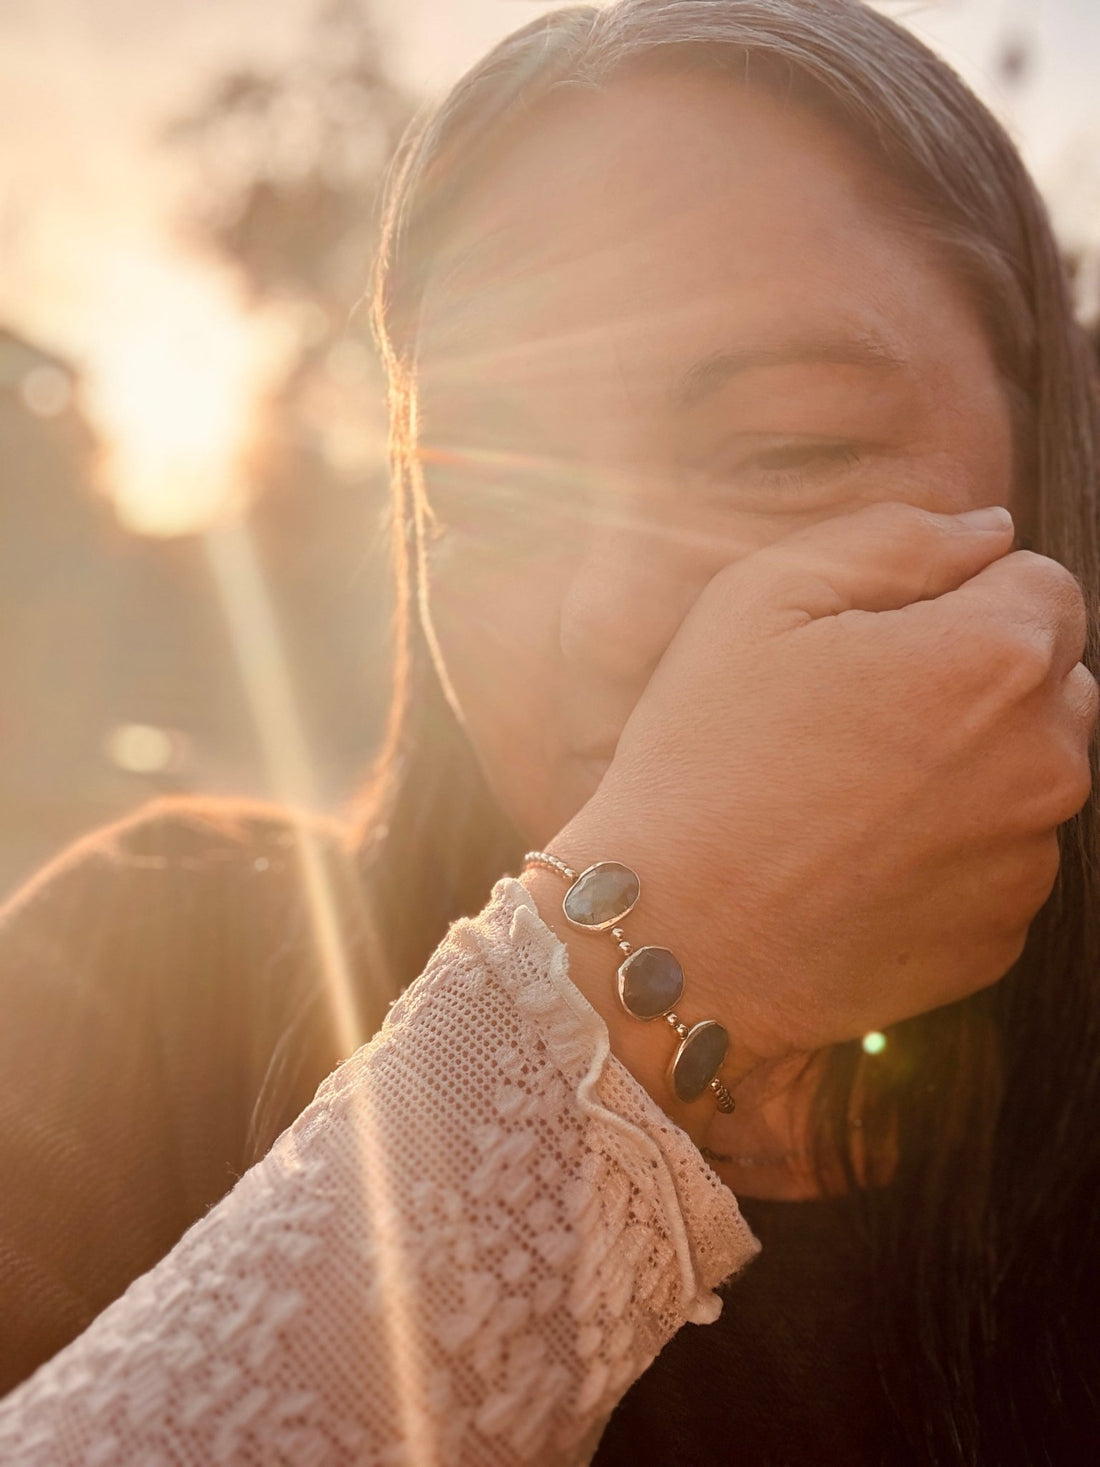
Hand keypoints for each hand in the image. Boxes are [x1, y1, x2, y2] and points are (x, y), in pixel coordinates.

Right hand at [548, 501, 1095, 1072]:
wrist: (675, 937)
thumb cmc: (704, 759)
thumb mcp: (760, 599)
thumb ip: (892, 539)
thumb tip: (988, 530)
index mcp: (997, 660)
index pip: (1042, 584)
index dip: (956, 596)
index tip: (875, 640)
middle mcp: (1046, 762)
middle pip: (1051, 680)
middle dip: (978, 677)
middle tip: (859, 713)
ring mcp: (1029, 861)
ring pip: (1029, 773)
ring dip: (970, 764)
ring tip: (850, 793)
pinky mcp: (1001, 936)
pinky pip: (1000, 861)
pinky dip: (951, 849)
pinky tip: (859, 859)